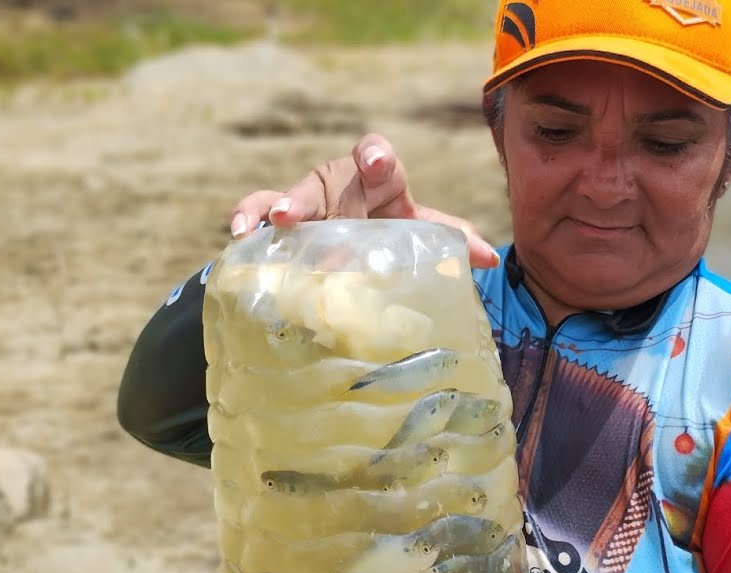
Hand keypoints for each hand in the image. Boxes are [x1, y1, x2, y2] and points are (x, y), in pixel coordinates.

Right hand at [228, 133, 499, 269]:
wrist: (350, 256)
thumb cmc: (388, 238)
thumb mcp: (417, 237)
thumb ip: (449, 241)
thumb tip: (489, 258)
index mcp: (380, 184)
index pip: (380, 159)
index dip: (376, 156)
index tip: (375, 161)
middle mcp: (342, 186)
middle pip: (334, 175)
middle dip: (321, 187)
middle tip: (314, 200)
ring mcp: (307, 201)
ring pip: (293, 193)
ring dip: (283, 204)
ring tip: (277, 222)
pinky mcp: (276, 219)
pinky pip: (257, 210)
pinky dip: (248, 217)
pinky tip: (240, 233)